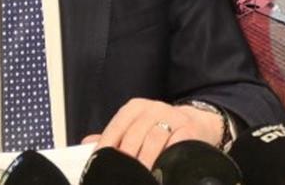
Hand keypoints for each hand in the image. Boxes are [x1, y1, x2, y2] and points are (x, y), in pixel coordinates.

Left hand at [85, 99, 222, 168]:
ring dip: (145, 161)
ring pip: (154, 139)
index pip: (116, 127)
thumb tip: (87, 144)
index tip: (100, 164)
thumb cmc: (160, 129)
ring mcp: (173, 117)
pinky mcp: (189, 128)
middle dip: (125, 158)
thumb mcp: (136, 127)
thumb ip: (114, 137)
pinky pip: (175, 144)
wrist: (196, 123)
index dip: (107, 148)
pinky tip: (160, 169)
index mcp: (135, 108)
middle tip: (120, 175)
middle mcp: (154, 108)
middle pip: (134, 134)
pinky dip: (166, 157)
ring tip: (139, 176)